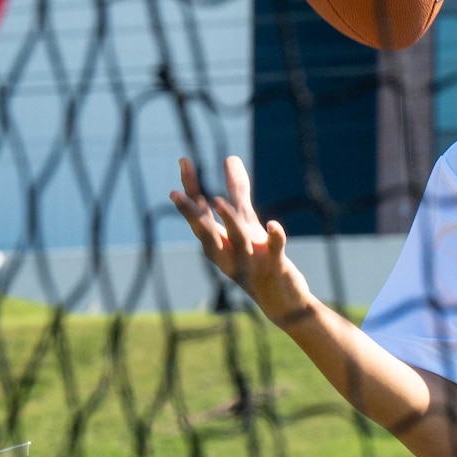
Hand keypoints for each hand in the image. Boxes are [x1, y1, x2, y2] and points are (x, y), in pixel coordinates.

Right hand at [169, 156, 313, 323]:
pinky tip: (275, 224)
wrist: (282, 299)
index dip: (191, 190)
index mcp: (218, 242)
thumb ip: (238, 192)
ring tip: (219, 201)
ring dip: (228, 221)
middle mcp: (229, 254)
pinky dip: (274, 238)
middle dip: (191, 214)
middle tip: (174, 193)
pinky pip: (273, 251)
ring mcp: (251, 262)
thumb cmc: (257, 257)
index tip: (184, 162)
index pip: (199, 215)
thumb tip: (229, 157)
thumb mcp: (246, 223)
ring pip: (237, 240)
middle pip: (206, 233)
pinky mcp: (275, 266)